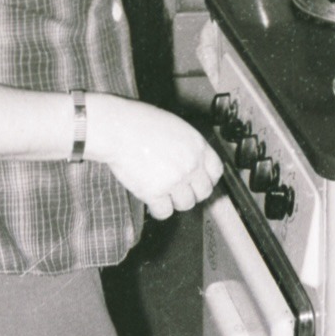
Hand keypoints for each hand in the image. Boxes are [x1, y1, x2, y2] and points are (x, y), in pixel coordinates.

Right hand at [86, 96, 222, 220]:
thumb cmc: (140, 122)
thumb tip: (192, 163)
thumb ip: (188, 147)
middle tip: (178, 190)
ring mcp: (174, 180)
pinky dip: (157, 209)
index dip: (207, 179)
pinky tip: (151, 199)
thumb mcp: (175, 127)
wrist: (118, 128)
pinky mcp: (155, 193)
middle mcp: (190, 164)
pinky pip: (164, 212)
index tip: (198, 182)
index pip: (216, 172)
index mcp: (197, 146)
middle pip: (204, 192)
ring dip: (174, 201)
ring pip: (185, 205)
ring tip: (161, 191)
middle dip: (192, 193)